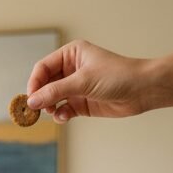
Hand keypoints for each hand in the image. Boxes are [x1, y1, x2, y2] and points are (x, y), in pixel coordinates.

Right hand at [26, 40, 155, 122]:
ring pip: (52, 99)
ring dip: (50, 108)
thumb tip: (32, 101)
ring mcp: (76, 87)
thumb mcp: (83, 81)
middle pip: (45, 85)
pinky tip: (64, 117)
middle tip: (37, 110)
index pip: (43, 68)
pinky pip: (62, 110)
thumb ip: (55, 91)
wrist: (142, 90)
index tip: (30, 98)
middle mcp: (71, 70)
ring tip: (53, 112)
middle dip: (40, 98)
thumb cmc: (117, 76)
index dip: (34, 83)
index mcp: (71, 55)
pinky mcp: (81, 103)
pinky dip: (60, 115)